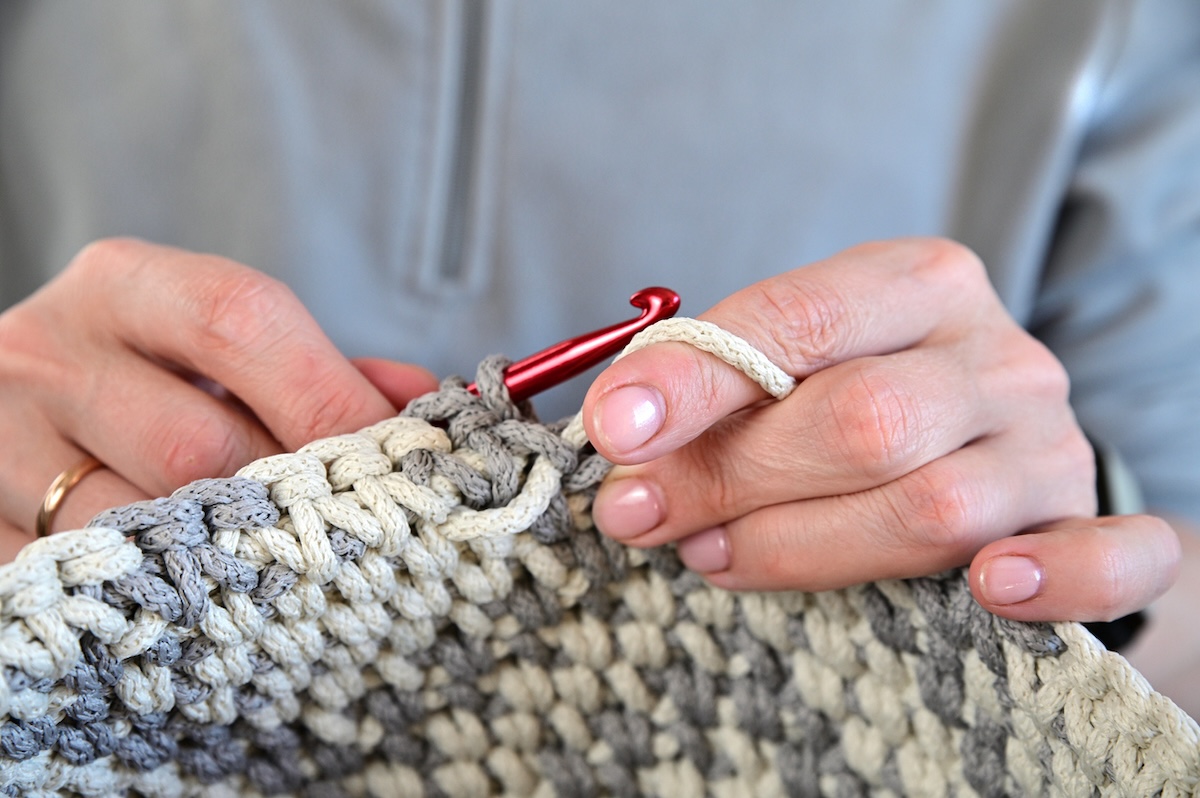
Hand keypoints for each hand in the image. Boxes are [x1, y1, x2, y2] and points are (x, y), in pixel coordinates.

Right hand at [0, 238, 436, 560]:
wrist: (17, 402)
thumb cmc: (151, 377)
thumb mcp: (219, 349)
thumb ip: (320, 371)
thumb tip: (423, 401)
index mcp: (122, 286)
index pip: (239, 321)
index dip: (330, 395)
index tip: (398, 455)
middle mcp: (43, 354)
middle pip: (197, 443)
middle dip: (291, 495)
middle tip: (353, 530)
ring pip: (141, 531)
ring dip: (227, 560)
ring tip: (279, 568)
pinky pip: (82, 585)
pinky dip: (156, 599)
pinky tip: (201, 597)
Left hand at [584, 238, 1180, 622]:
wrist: (989, 442)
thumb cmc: (859, 396)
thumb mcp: (793, 365)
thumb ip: (719, 386)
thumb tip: (620, 436)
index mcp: (918, 284)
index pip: (800, 319)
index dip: (697, 377)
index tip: (615, 429)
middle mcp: (995, 356)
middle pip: (860, 421)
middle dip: (728, 477)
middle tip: (638, 514)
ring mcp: (1048, 444)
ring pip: (932, 509)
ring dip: (802, 547)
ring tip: (711, 556)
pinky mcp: (1083, 523)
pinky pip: (1109, 556)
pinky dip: (1056, 580)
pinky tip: (990, 591)